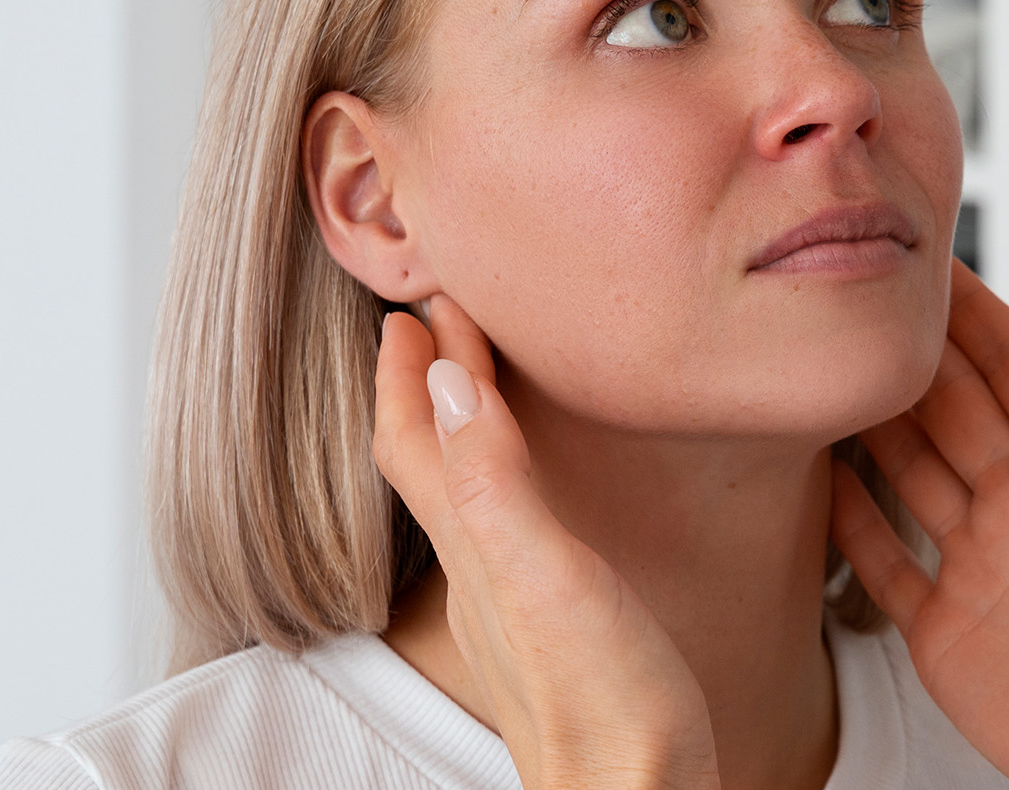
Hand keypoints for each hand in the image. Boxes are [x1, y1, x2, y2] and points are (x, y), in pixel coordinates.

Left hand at [373, 297, 718, 789]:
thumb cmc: (600, 702)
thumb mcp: (545, 573)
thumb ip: (493, 477)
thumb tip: (438, 376)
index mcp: (473, 547)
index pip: (414, 438)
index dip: (408, 369)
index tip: (415, 305)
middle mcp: (481, 573)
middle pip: (429, 459)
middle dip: (425, 385)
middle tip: (432, 325)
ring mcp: (515, 604)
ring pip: (467, 491)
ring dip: (462, 425)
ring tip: (475, 381)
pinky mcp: (558, 628)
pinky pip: (511, 524)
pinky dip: (510, 475)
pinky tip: (543, 489)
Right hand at [831, 261, 1008, 789]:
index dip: (970, 311)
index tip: (927, 261)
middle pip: (948, 406)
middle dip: (905, 353)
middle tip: (852, 299)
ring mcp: (982, 562)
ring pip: (906, 470)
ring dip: (868, 422)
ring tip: (821, 370)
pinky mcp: (944, 626)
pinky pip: (881, 559)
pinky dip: (847, 519)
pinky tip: (819, 477)